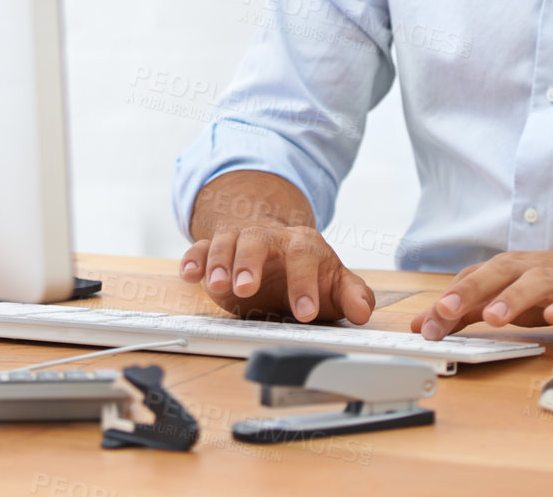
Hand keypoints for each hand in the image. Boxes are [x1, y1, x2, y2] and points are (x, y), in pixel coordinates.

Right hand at [179, 222, 374, 323]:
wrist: (275, 245)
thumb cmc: (305, 269)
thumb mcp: (332, 282)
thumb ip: (352, 295)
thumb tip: (363, 311)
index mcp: (302, 244)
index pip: (304, 256)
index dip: (304, 284)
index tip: (305, 313)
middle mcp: (269, 239)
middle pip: (257, 241)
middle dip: (250, 263)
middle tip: (246, 288)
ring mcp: (240, 242)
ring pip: (226, 242)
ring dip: (220, 262)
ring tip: (217, 284)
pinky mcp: (215, 251)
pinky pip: (200, 249)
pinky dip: (193, 259)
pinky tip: (190, 274)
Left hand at [410, 246, 552, 339]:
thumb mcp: (514, 297)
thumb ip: (476, 308)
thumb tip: (432, 321)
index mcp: (512, 270)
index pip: (474, 281)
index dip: (447, 302)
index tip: (421, 324)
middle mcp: (535, 270)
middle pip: (499, 274)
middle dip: (470, 292)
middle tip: (445, 311)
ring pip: (537, 285)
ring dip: (513, 299)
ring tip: (493, 316)